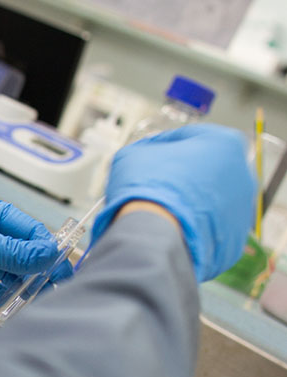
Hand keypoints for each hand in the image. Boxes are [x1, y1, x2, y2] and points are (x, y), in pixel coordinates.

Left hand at [0, 188, 68, 300]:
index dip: (47, 249)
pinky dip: (0, 296)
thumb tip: (49, 257)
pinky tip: (13, 306)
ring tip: (38, 301)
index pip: (29, 231)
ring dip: (21, 285)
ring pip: (6, 272)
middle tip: (57, 289)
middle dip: (38, 270)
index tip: (63, 269)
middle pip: (21, 253)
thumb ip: (9, 250)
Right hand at [91, 124, 255, 280]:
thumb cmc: (148, 188)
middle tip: (153, 182)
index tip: (146, 155)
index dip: (161, 145)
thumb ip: (146, 148)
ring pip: (208, 200)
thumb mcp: (133, 154)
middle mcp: (242, 174)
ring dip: (187, 200)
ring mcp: (242, 209)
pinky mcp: (234, 239)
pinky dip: (191, 226)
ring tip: (159, 208)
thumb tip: (148, 155)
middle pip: (203, 169)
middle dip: (179, 174)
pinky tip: (169, 227)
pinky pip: (208, 227)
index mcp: (224, 143)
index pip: (187, 137)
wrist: (155, 236)